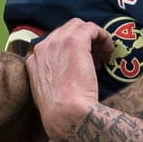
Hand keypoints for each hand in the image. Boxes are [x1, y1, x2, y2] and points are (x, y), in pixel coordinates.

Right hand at [26, 19, 114, 141]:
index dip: (71, 52)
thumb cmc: (62, 113)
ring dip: (94, 38)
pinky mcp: (74, 41)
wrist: (66, 115)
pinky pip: (92, 28)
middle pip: (66, 31)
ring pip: (79, 26)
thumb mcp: (50, 95)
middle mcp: (42, 47)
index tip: (84, 65)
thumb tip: (68, 77)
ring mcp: (56, 42)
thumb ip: (55, 80)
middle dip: (83, 42)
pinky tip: (109, 50)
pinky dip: (103, 36)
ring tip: (104, 56)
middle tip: (96, 59)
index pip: (54, 45)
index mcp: (33, 61)